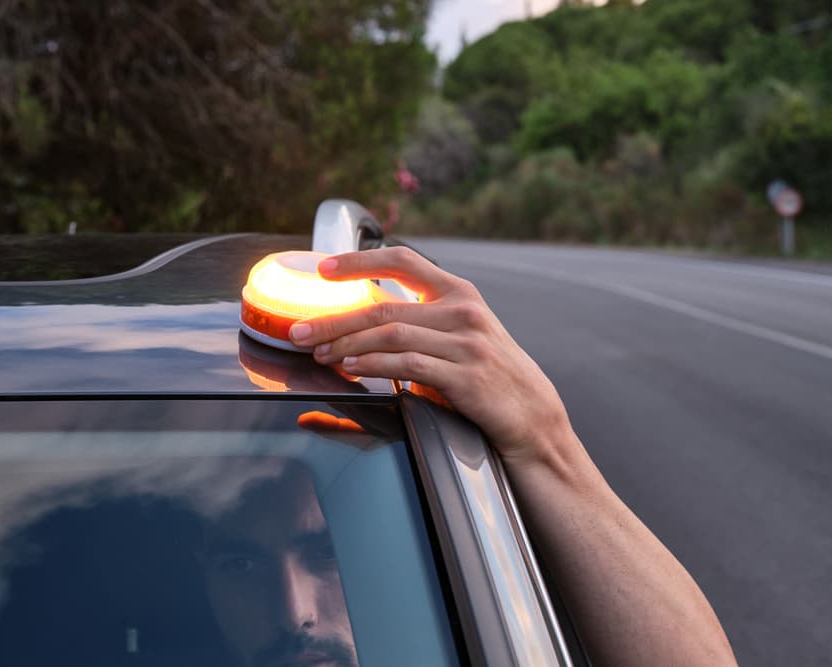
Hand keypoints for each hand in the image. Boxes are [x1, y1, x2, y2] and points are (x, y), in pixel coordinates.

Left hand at [288, 246, 574, 465]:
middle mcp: (463, 311)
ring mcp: (466, 343)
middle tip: (300, 330)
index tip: (323, 267)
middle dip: (334, 318)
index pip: (403, 261)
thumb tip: (360, 329)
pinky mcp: (465, 376)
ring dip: (347, 344)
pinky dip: (375, 364)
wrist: (532, 416)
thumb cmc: (487, 376)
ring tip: (319, 354)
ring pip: (391, 333)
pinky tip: (352, 368)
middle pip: (384, 305)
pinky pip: (409, 365)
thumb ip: (420, 324)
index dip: (360, 260)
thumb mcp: (460, 337)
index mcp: (459, 293)